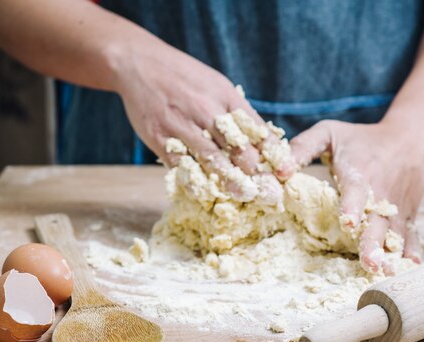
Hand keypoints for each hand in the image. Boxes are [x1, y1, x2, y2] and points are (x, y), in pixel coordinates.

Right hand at [113, 40, 282, 201]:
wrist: (138, 64)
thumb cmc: (185, 78)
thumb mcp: (218, 86)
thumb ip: (237, 112)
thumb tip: (263, 141)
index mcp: (226, 96)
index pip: (256, 128)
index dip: (272, 152)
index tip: (285, 171)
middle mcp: (206, 110)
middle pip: (237, 147)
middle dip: (256, 173)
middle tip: (269, 193)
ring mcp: (182, 126)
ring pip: (211, 160)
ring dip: (230, 181)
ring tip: (244, 196)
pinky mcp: (160, 139)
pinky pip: (182, 166)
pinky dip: (195, 181)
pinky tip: (207, 194)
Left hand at [283, 119, 423, 273]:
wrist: (410, 138)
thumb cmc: (362, 138)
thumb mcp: (329, 132)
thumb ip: (302, 148)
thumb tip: (279, 171)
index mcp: (360, 173)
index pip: (356, 191)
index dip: (352, 206)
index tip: (348, 223)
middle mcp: (381, 193)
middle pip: (377, 221)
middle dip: (373, 243)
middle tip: (370, 263)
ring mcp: (397, 206)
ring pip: (396, 232)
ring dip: (392, 254)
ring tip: (388, 273)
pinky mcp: (408, 214)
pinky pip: (412, 234)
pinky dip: (413, 249)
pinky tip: (411, 266)